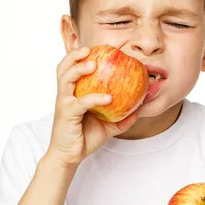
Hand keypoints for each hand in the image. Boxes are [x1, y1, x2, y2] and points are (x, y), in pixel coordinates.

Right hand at [47, 46, 139, 168]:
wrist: (69, 156)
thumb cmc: (85, 137)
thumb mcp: (108, 125)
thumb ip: (122, 116)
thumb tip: (141, 109)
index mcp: (73, 92)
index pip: (73, 68)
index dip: (81, 55)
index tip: (99, 48)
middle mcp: (65, 94)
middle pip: (63, 67)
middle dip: (74, 55)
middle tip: (90, 49)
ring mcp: (64, 103)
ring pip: (65, 79)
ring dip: (78, 68)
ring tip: (93, 63)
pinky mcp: (66, 114)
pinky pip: (81, 103)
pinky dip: (95, 98)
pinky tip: (109, 98)